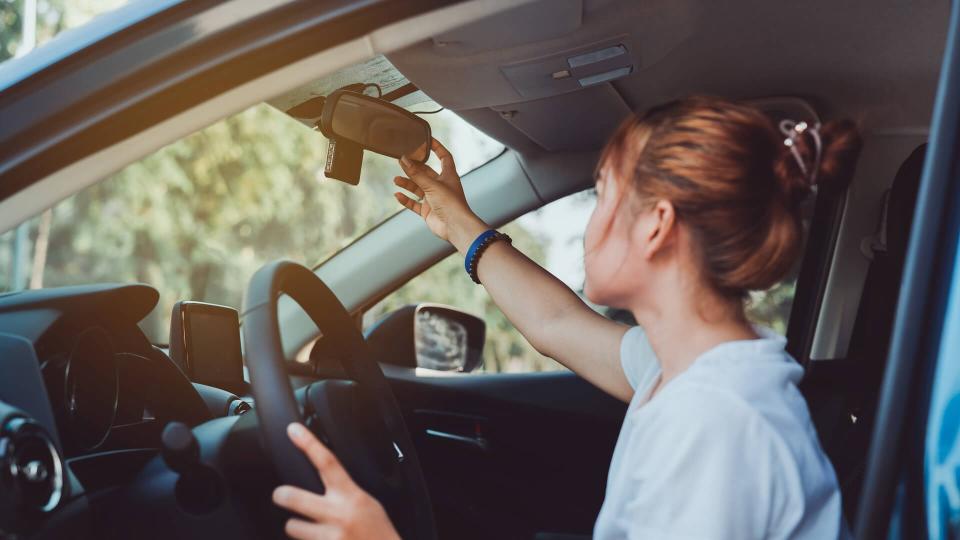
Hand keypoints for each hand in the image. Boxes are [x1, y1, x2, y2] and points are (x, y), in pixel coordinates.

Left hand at [272, 423, 400, 539]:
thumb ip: (345, 493)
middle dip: (281, 495)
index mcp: (352, 497)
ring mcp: (330, 537)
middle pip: (295, 497)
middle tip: (280, 495)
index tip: (294, 431)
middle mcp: (338, 515)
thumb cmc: (378, 533)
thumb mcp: (367, 504)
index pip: (327, 462)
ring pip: (291, 526)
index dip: (309, 444)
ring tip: (310, 530)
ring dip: (297, 528)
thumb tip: (324, 480)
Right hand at [394, 138, 487, 252]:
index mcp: (448, 176)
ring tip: (396, 179)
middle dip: (413, 168)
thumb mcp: (431, 185)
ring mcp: (434, 199)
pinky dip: (406, 200)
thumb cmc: (450, 203)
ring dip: (407, 183)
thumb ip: (416, 174)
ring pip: (418, 188)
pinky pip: (414, 204)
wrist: (455, 227)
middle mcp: (442, 186)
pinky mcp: (428, 211)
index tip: (426, 140)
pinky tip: (397, 195)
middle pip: (426, 173)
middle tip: (400, 161)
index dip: (437, 148)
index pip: (444, 157)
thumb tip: (403, 159)